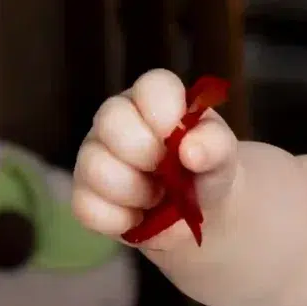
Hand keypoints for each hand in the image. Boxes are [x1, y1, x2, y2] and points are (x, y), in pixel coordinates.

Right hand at [72, 71, 238, 244]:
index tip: (181, 140)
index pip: (151, 86)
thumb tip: (190, 150)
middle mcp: (116, 119)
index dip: (166, 113)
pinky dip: (120, 220)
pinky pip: (86, 207)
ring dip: (136, 192)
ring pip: (95, 166)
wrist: (198, 215)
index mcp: (154, 99)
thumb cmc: (207, 171)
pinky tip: (138, 218)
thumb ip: (215, 145)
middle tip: (169, 173)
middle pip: (110, 119)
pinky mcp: (84, 194)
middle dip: (146, 154)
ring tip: (157, 198)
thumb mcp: (222, 157)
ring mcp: (94, 155)